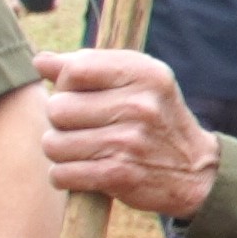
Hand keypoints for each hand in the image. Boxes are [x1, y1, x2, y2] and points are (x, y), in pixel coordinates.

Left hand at [38, 48, 219, 218]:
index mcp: (144, 73)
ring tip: (85, 150)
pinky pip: (61, 174)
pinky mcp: (119, 174)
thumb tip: (40, 61)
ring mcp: (129, 141)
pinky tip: (84, 171)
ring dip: (61, 152)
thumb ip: (87, 67)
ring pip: (53, 144)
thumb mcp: (135, 82)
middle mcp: (139, 105)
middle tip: (83, 128)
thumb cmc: (153, 119)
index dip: (64, 85)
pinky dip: (65, 176)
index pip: (74, 70)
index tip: (79, 95)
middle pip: (57, 109)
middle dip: (60, 122)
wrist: (196, 171)